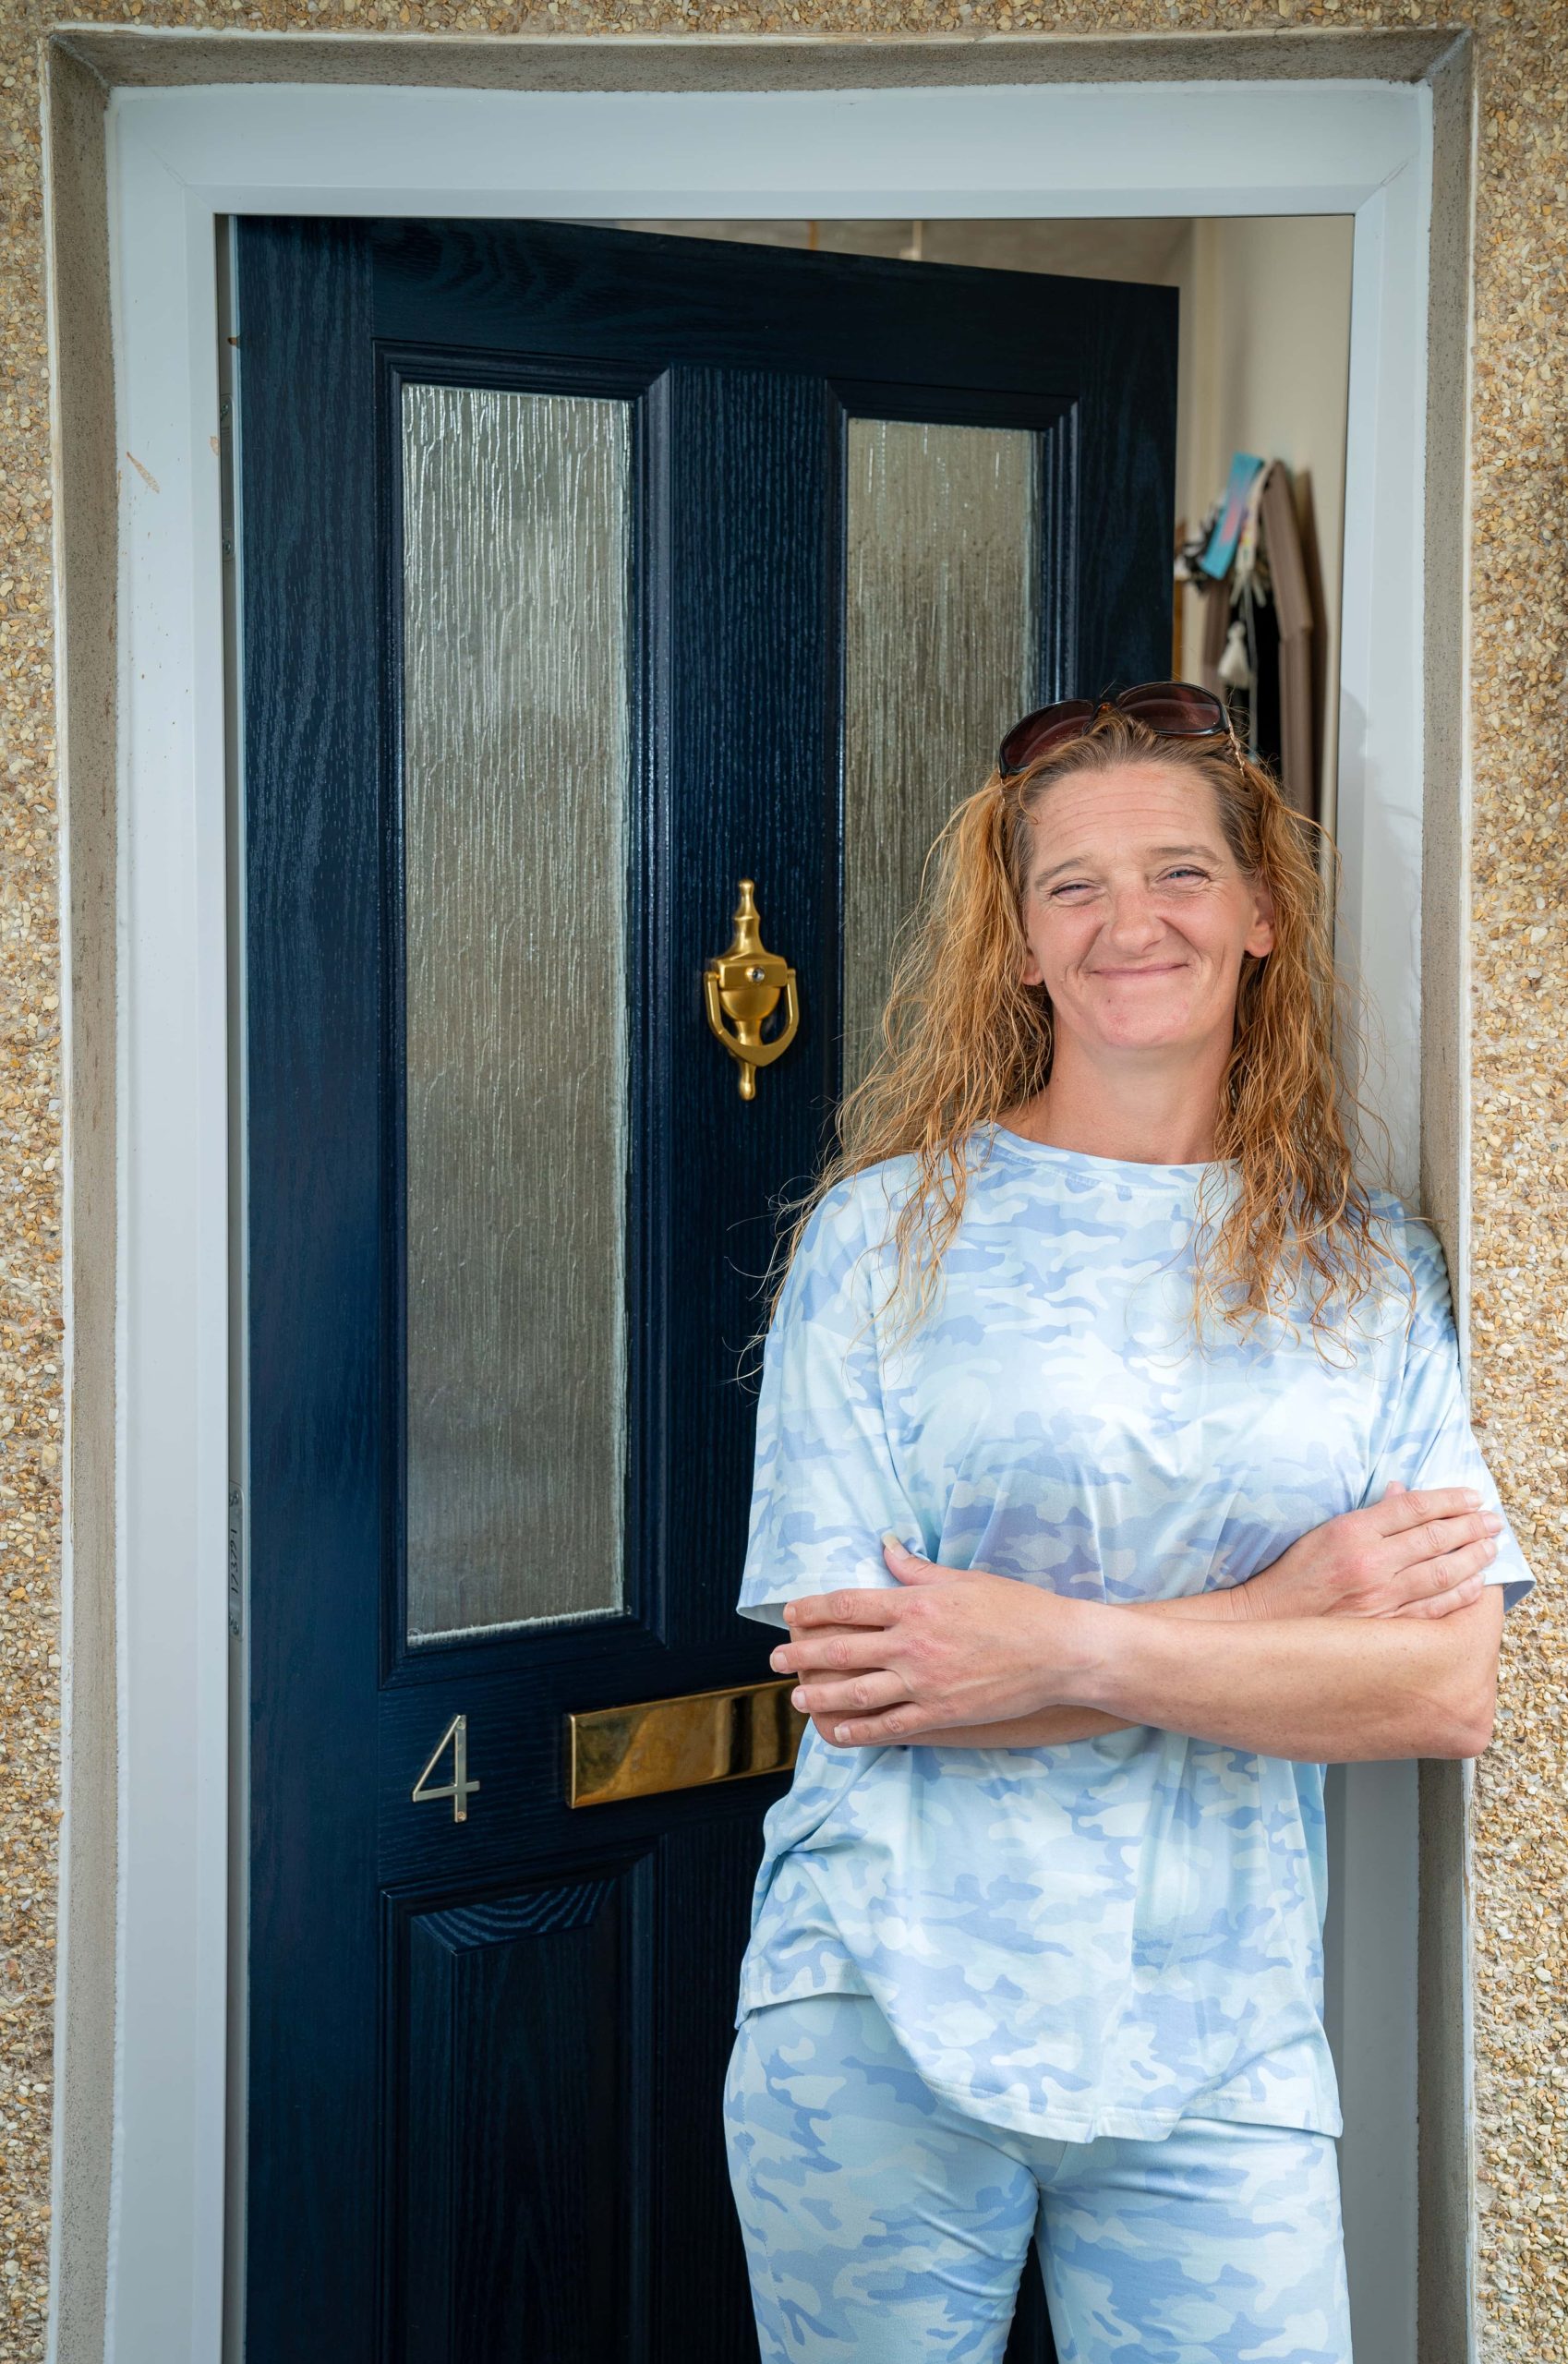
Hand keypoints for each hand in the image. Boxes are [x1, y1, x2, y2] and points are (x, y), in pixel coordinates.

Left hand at [769, 1538, 1089, 1746]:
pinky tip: (838, 1732)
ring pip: (857, 1692)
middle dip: (803, 1654)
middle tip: (775, 1659)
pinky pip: (889, 1725)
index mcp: (917, 1605)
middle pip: (842, 1649)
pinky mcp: (941, 1713)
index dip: (813, 1609)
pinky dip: (859, 1730)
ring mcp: (925, 1682)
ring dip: (821, 1695)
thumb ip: (918, 1569)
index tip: (790, 1613)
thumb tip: (886, 1545)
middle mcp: (913, 1644)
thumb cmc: (1016, 1608)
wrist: (1059, 1652)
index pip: (849, 1604)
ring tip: (798, 1697)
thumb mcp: (964, 1579)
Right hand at [1241, 1482, 1501, 1622]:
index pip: (1414, 1507)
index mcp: (1353, 1531)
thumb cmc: (1295, 1574)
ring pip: (1442, 1573)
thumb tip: (1402, 1493)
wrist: (1270, 1621)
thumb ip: (1368, 1514)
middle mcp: (1370, 1563)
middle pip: (1435, 1537)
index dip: (1449, 1499)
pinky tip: (1476, 1584)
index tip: (1472, 1496)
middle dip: (1471, 1526)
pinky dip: (1460, 1595)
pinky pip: (1434, 1609)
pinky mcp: (1386, 1626)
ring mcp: (1381, 1598)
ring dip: (1473, 1558)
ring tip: (1490, 1547)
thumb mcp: (1325, 1531)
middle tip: (1493, 1520)